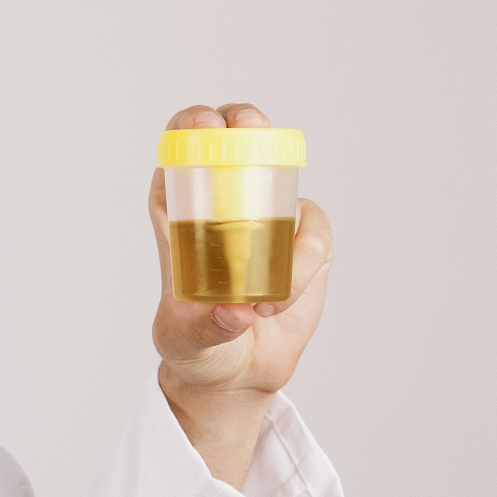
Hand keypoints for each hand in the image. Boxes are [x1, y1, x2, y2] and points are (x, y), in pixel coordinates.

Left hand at [146, 104, 333, 485]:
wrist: (238, 373)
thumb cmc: (196, 346)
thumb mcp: (186, 339)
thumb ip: (208, 325)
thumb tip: (237, 311)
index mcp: (180, 210)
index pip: (182, 146)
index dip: (194, 123)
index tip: (207, 125)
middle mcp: (226, 203)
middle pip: (238, 137)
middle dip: (248, 124)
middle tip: (254, 131)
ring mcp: (269, 219)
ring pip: (287, 190)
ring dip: (284, 245)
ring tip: (263, 305)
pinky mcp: (305, 244)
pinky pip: (316, 234)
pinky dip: (305, 267)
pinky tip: (282, 303)